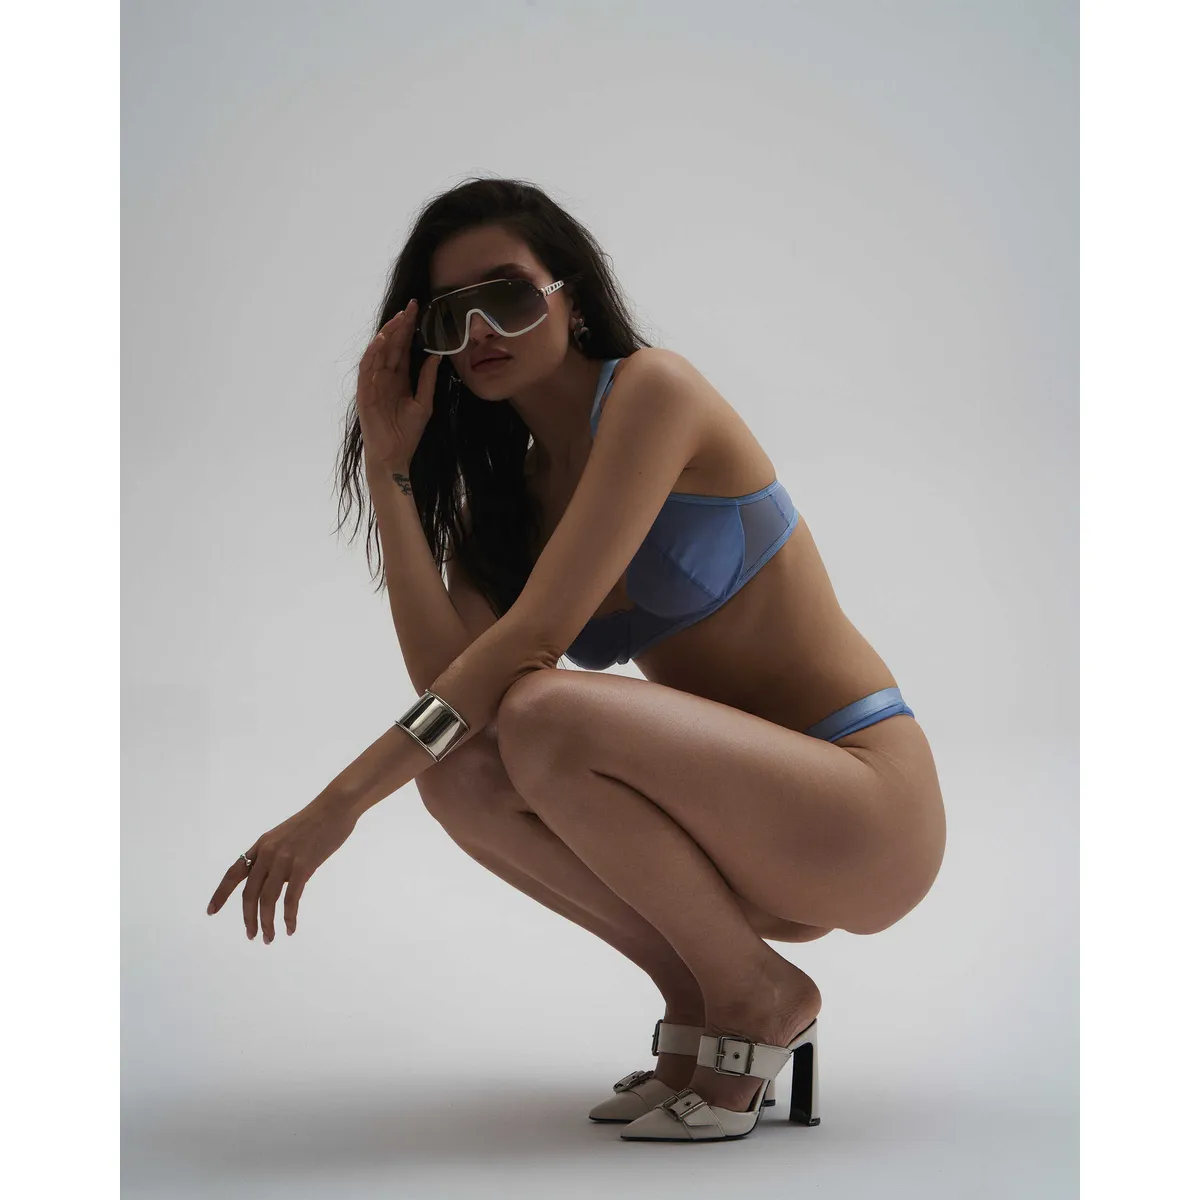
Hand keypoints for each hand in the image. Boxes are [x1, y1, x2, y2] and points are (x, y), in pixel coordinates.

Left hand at [206, 793, 358, 941]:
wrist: (335, 807)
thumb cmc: (315, 820)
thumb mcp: (285, 836)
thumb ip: (276, 857)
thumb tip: (275, 882)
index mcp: (262, 845)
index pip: (234, 872)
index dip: (221, 894)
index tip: (211, 912)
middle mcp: (268, 853)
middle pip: (250, 893)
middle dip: (249, 918)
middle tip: (252, 935)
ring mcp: (284, 860)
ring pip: (268, 900)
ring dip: (266, 923)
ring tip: (269, 937)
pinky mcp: (303, 866)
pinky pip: (291, 899)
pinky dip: (289, 917)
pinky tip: (290, 927)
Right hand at [356, 297, 440, 470]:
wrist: (394, 455)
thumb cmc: (407, 433)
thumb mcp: (423, 403)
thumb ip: (427, 380)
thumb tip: (435, 356)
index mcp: (399, 378)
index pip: (404, 348)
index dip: (410, 330)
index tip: (419, 311)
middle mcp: (386, 376)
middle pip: (392, 345)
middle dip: (400, 325)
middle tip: (411, 306)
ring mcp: (374, 382)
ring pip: (379, 352)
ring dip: (387, 334)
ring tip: (399, 319)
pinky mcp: (365, 391)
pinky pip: (367, 367)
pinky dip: (373, 353)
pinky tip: (382, 340)